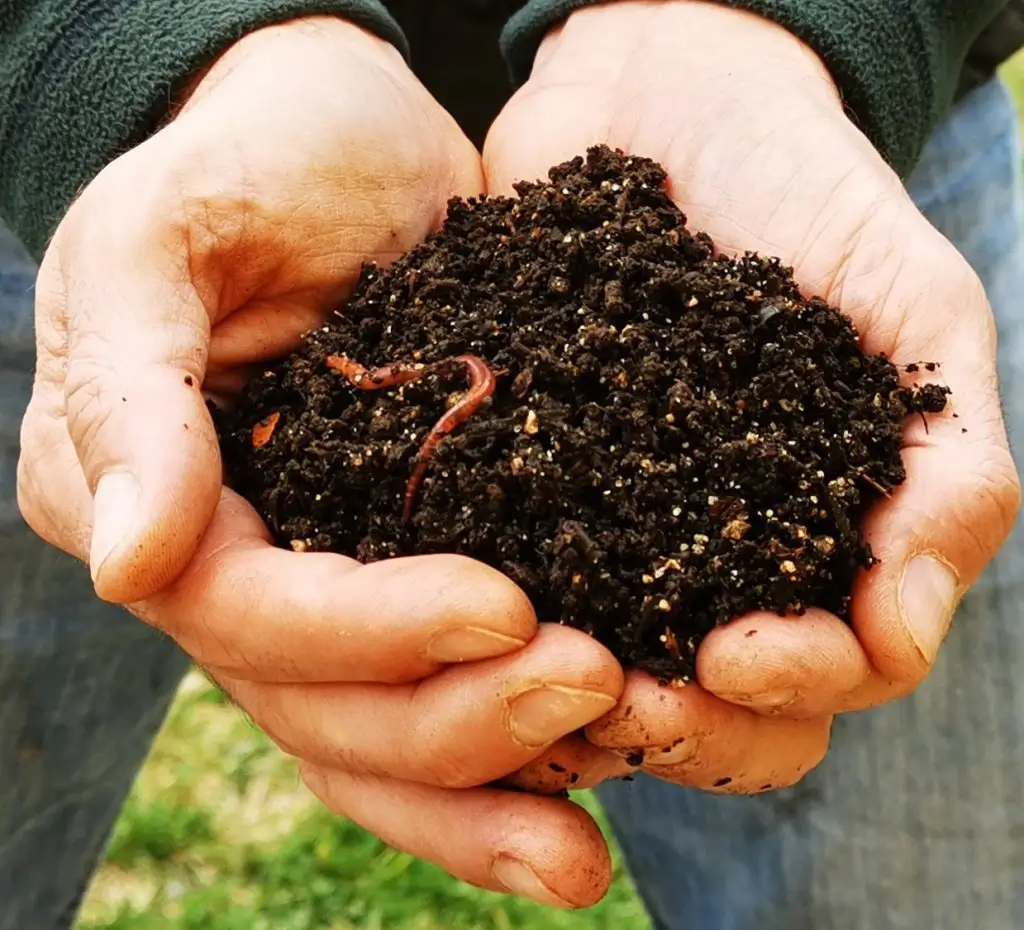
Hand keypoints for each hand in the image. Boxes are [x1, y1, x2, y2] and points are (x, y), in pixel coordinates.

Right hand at [18, 18, 624, 906]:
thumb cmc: (244, 165)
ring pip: (386, 738)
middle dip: (457, 724)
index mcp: (149, 505)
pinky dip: (512, 759)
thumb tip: (133, 558)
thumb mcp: (155, 242)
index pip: (242, 614)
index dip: (365, 631)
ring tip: (587, 843)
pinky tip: (593, 802)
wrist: (342, 144)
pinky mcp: (417, 566)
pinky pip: (450, 688)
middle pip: (326, 707)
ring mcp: (325, 585)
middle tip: (597, 690)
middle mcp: (231, 577)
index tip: (504, 606)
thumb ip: (131, 390)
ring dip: (489, 789)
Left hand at [486, 0, 1019, 792]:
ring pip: (592, 671)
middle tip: (624, 698)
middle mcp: (707, 561)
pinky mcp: (511, 479)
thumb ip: (945, 466)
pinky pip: (489, 567)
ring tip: (526, 666)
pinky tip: (442, 601)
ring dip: (563, 700)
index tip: (737, 650)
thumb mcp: (911, 312)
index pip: (829, 677)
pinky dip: (469, 606)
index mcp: (818, 543)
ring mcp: (604, 530)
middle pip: (709, 708)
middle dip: (680, 726)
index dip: (794, 689)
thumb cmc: (812, 196)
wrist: (672, 100)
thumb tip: (905, 630)